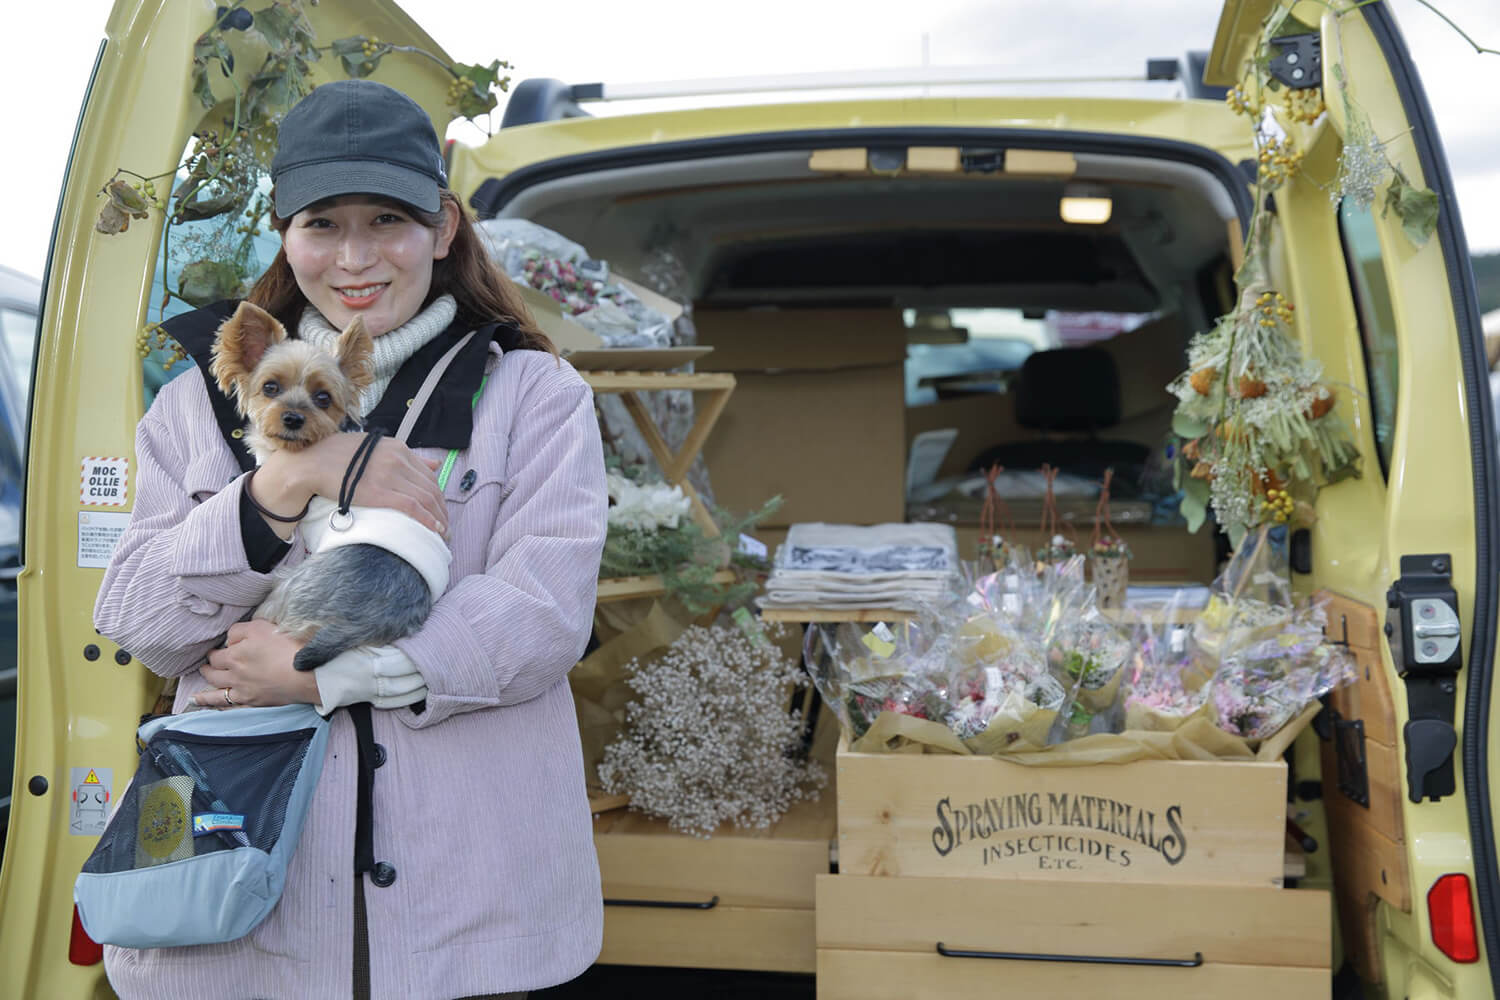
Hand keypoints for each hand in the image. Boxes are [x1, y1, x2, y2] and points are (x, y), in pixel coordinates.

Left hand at [194, 619, 320, 708]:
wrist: (305, 674)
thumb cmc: (286, 647)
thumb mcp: (261, 627)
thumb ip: (239, 630)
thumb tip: (229, 639)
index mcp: (234, 655)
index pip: (217, 654)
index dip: (215, 651)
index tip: (217, 650)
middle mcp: (234, 675)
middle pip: (213, 672)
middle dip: (208, 668)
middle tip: (206, 665)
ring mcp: (243, 691)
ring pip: (217, 692)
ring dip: (205, 692)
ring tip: (196, 693)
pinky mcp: (254, 702)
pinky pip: (230, 707)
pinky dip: (216, 707)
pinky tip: (210, 708)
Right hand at [259, 432, 447, 537]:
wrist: (309, 464)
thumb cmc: (336, 458)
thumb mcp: (375, 449)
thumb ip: (405, 456)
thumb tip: (434, 463)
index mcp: (398, 448)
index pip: (428, 474)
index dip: (438, 494)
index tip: (440, 509)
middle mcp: (397, 459)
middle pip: (431, 487)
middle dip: (442, 509)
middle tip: (445, 525)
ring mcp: (389, 475)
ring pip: (426, 498)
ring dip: (439, 517)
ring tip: (443, 533)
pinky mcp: (380, 492)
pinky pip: (413, 507)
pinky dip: (428, 519)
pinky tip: (436, 530)